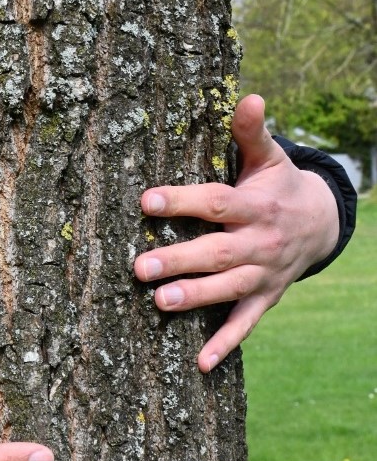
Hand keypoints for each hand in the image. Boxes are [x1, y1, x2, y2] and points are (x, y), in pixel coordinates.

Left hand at [135, 94, 338, 371]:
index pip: (215, 203)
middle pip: (217, 253)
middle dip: (180, 260)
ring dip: (195, 298)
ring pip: (227, 290)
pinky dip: (224, 344)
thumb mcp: (269, 158)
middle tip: (139, 267)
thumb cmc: (277, 185)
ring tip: (159, 303)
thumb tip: (250, 96)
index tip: (145, 200)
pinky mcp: (264, 298)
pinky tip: (199, 364)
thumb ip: (252, 133)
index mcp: (255, 206)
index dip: (182, 200)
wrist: (321, 224)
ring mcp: (262, 274)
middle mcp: (259, 243)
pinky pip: (244, 325)